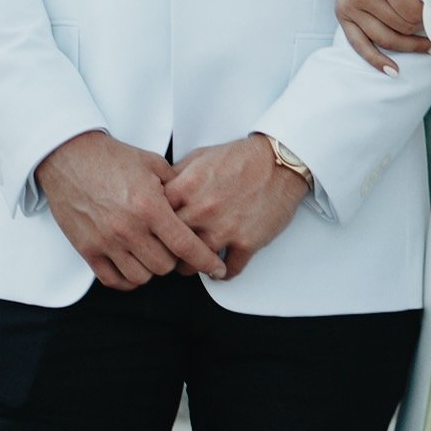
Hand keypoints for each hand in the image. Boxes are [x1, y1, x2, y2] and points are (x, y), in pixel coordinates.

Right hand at [36, 131, 227, 290]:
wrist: (69, 157)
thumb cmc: (110, 158)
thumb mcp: (153, 164)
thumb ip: (177, 186)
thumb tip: (194, 202)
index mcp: (150, 207)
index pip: (185, 245)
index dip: (204, 260)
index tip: (214, 267)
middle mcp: (129, 229)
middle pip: (164, 266)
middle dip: (174, 260)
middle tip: (173, 249)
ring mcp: (106, 242)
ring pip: (141, 277)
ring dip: (151, 269)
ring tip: (151, 254)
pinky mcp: (87, 249)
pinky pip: (112, 280)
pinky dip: (126, 279)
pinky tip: (132, 266)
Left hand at [164, 136, 308, 281]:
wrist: (279, 162)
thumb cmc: (242, 158)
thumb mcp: (200, 157)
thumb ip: (176, 176)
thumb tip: (157, 191)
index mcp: (187, 188)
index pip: (154, 217)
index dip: (152, 226)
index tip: (155, 232)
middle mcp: (202, 210)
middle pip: (169, 245)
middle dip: (167, 251)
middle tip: (169, 252)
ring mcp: (225, 229)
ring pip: (194, 265)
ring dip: (192, 266)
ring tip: (193, 262)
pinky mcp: (247, 242)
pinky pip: (229, 271)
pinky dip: (223, 273)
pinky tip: (219, 269)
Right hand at [336, 0, 430, 72]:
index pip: (412, 12)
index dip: (430, 19)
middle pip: (400, 27)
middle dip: (422, 30)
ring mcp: (349, 5)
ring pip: (384, 39)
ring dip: (409, 48)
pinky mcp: (341, 13)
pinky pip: (358, 44)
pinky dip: (376, 60)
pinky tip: (394, 71)